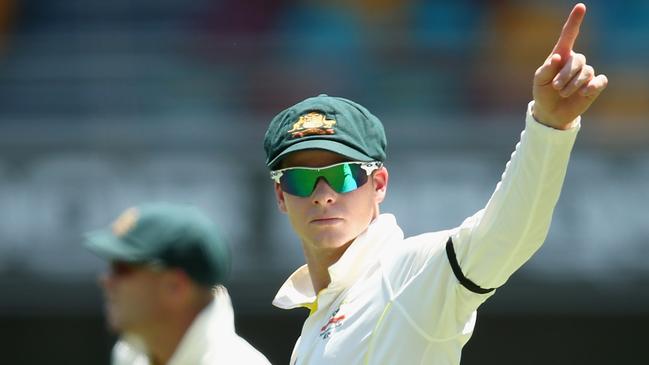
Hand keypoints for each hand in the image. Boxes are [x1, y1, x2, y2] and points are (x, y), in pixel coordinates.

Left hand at [532, 3, 607, 128]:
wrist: (551, 112)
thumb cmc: (543, 93)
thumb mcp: (539, 81)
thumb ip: (546, 69)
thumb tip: (558, 57)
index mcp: (561, 56)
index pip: (569, 36)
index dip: (575, 21)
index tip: (580, 7)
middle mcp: (575, 61)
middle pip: (577, 60)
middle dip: (565, 75)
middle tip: (555, 87)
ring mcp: (586, 72)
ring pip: (586, 72)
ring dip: (573, 84)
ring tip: (562, 93)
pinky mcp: (594, 85)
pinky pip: (599, 81)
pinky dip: (592, 87)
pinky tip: (584, 93)